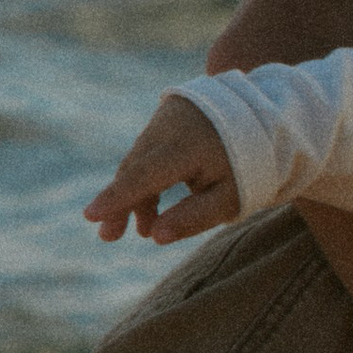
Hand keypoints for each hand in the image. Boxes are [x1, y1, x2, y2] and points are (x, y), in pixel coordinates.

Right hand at [86, 96, 242, 245]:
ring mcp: (163, 119)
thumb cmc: (249, 164)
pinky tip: (151, 208)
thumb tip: (155, 237)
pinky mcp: (162, 118)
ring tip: (143, 230)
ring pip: (138, 160)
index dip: (119, 197)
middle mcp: (169, 127)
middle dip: (119, 203)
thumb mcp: (230, 198)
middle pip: (135, 169)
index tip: (91, 215)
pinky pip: (146, 151)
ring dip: (133, 194)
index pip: (145, 174)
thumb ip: (194, 218)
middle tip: (108, 237)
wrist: (261, 114)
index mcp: (188, 146)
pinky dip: (143, 178)